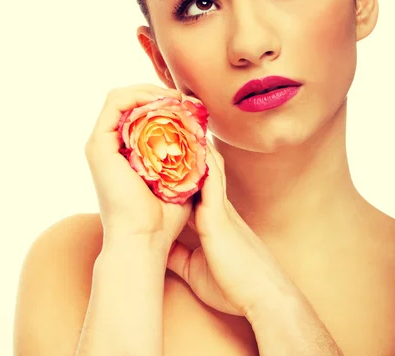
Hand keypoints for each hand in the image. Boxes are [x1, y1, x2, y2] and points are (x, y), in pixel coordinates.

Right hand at [85, 84, 192, 252]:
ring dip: (149, 91)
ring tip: (174, 99)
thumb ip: (184, 156)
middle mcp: (108, 146)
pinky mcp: (98, 145)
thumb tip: (202, 133)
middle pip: (129, 101)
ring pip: (120, 97)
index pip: (137, 112)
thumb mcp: (179, 178)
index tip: (187, 104)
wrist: (145, 240)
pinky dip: (139, 96)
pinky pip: (115, 103)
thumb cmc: (164, 217)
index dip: (161, 101)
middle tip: (182, 98)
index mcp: (123, 153)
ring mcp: (100, 144)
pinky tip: (162, 104)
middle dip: (157, 93)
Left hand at [166, 138, 279, 317]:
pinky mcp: (218, 214)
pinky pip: (207, 179)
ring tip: (174, 123)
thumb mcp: (195, 268)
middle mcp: (215, 206)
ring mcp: (219, 207)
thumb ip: (177, 254)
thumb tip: (158, 248)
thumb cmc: (233, 285)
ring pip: (204, 167)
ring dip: (191, 146)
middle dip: (182, 149)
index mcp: (210, 217)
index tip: (158, 154)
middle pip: (198, 168)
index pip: (190, 186)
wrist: (262, 297)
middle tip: (165, 127)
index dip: (176, 169)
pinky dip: (198, 161)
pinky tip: (187, 142)